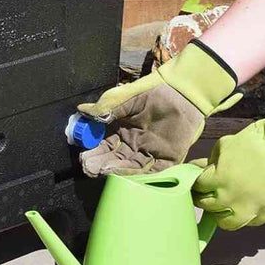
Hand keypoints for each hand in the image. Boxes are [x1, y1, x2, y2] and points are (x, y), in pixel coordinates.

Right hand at [78, 41, 240, 176]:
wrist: (183, 90)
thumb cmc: (153, 91)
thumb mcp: (125, 98)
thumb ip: (105, 107)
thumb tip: (81, 110)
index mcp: (124, 132)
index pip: (105, 146)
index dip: (94, 153)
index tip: (83, 157)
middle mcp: (135, 145)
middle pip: (115, 159)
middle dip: (100, 164)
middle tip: (88, 167)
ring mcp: (151, 152)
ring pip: (130, 166)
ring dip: (115, 169)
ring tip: (101, 169)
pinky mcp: (168, 158)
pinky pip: (152, 170)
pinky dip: (138, 173)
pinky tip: (123, 173)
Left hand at [193, 98, 264, 229]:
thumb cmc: (256, 142)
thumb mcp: (225, 145)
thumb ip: (208, 161)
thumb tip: (195, 168)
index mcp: (218, 179)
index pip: (197, 189)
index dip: (196, 185)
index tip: (198, 184)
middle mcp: (230, 197)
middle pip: (207, 206)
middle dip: (205, 199)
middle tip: (208, 194)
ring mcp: (249, 208)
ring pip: (226, 222)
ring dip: (222, 214)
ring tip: (224, 205)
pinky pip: (249, 222)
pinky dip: (244, 216)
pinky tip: (244, 205)